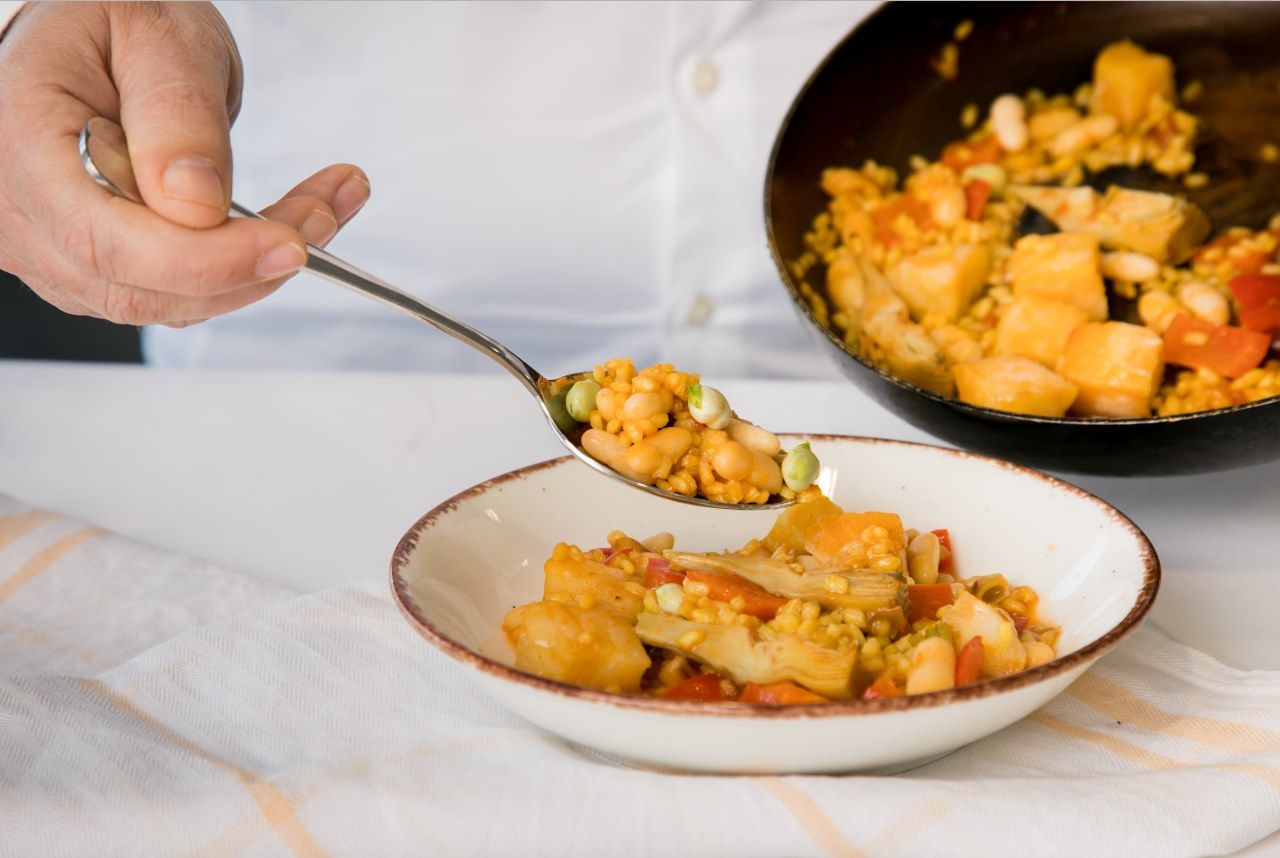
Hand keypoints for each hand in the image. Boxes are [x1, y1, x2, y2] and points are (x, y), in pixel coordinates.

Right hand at [0, 2, 369, 326]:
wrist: (99, 39)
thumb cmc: (114, 20)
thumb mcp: (155, 34)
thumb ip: (176, 114)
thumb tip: (196, 206)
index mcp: (16, 139)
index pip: (108, 240)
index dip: (207, 259)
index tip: (289, 242)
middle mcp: (20, 211)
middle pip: (143, 285)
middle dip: (251, 264)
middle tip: (326, 211)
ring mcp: (52, 249)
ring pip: (169, 300)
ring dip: (259, 268)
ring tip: (323, 204)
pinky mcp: (94, 267)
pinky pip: (177, 292)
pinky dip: (243, 268)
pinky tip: (290, 222)